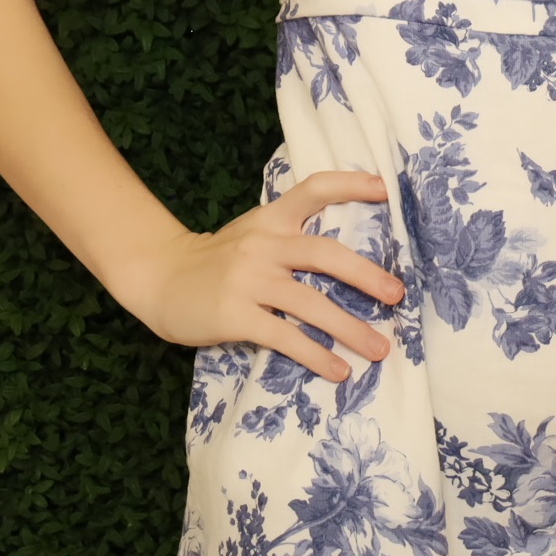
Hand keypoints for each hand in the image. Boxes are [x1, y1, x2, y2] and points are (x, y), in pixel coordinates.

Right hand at [117, 170, 402, 384]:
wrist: (159, 278)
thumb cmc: (216, 261)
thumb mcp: (251, 233)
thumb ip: (289, 237)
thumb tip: (350, 260)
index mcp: (270, 220)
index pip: (313, 189)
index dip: (349, 184)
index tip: (385, 189)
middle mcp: (263, 244)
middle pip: (324, 252)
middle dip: (365, 274)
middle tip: (396, 295)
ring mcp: (248, 279)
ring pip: (310, 302)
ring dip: (349, 328)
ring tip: (379, 350)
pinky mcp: (235, 315)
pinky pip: (285, 336)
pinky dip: (316, 355)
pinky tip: (338, 371)